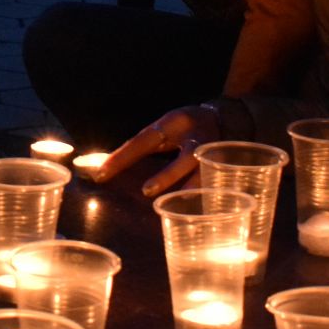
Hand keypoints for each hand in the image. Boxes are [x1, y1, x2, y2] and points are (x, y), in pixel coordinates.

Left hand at [97, 105, 220, 196]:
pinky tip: (194, 210)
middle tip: (147, 191)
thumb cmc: (185, 128)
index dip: (123, 157)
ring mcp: (215, 153)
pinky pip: (215, 185)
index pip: (145, 140)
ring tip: (177, 207)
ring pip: (206, 173)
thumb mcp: (164, 128)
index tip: (101, 174)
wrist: (227, 117)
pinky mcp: (226, 168)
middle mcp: (196, 137)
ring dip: (191, 190)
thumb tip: (110, 164)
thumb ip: (144, 146)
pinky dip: (204, 197)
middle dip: (168, 175)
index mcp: (174, 123)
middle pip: (186, 158)